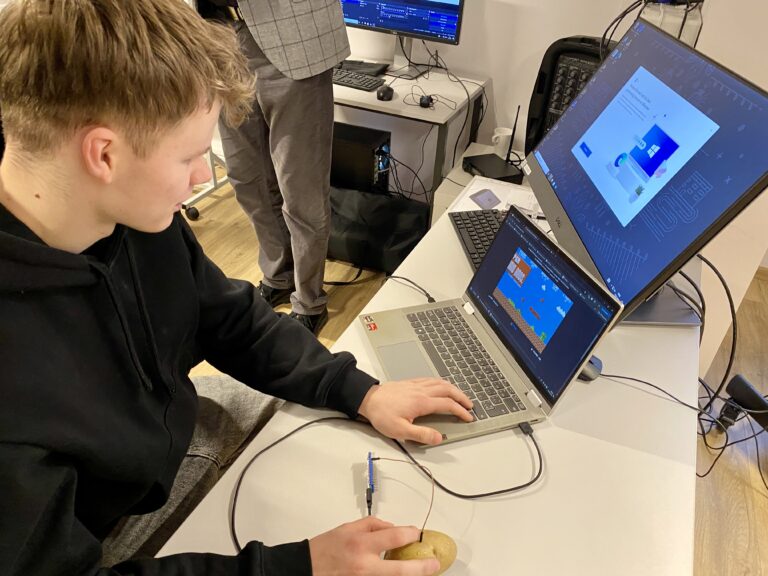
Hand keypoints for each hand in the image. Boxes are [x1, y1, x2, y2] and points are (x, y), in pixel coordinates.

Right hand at [309, 516, 439, 575]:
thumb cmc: (325, 548)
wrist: (305, 568)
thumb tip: (392, 528)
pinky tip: (401, 574)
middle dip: (422, 567)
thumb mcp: (347, 527)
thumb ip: (372, 526)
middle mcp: (364, 565)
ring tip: (420, 571)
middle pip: (401, 570)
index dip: (410, 534)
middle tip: (434, 564)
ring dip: (409, 575)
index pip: (394, 537)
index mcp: (361, 544)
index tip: (417, 533)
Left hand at [357, 378, 472, 444]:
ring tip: (460, 396)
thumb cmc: (382, 414)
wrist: (368, 399)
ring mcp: (416, 385)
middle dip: (461, 397)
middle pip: (448, 390)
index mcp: (421, 402)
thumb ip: (421, 434)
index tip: (468, 417)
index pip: (447, 405)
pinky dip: (441, 382)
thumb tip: (438, 437)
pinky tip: (441, 385)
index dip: (460, 411)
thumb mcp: (400, 431)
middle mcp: (421, 391)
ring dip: (453, 389)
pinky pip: (431, 379)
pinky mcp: (410, 383)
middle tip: (470, 405)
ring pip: (440, 383)